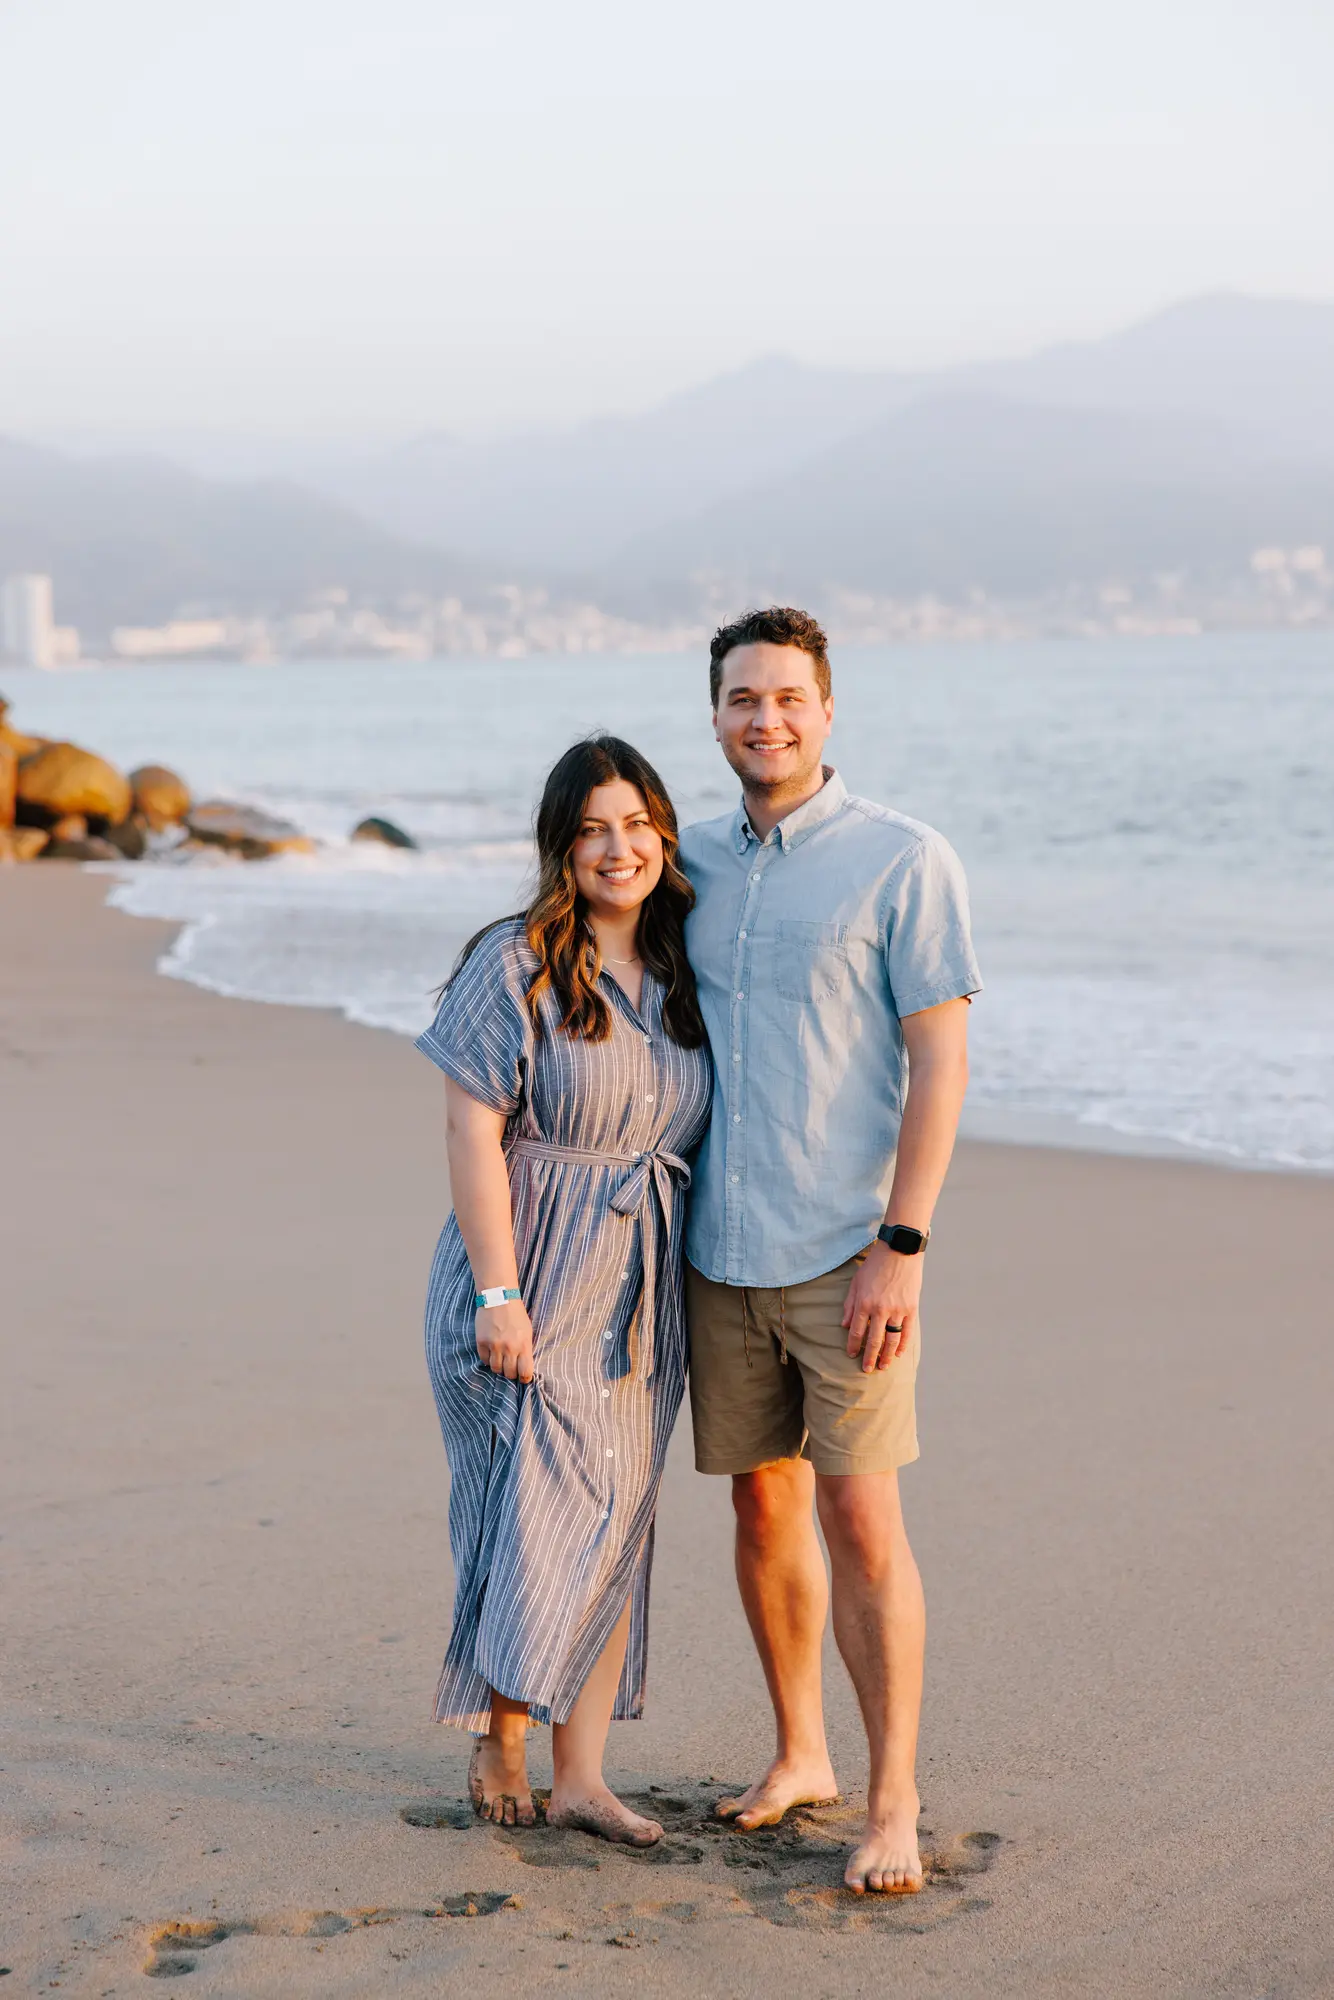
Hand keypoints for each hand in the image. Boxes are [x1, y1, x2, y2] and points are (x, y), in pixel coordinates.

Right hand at [475, 1300, 534, 1381]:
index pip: (525, 1372)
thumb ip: (525, 1349)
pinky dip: (488, 1359)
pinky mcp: (482, 1342)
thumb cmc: (515, 1314)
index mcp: (524, 1344)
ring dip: (498, 1367)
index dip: (524, 1378)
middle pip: (509, 1373)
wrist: (499, 1298)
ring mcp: (494, 1345)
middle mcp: (509, 1347)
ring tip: (500, 1360)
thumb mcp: (527, 1331)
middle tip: (510, 1368)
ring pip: (496, 1369)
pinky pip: (484, 1360)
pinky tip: (491, 1353)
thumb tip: (523, 1367)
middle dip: (511, 1373)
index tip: (523, 1378)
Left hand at [841, 1242, 922, 1373]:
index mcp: (864, 1303)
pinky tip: (898, 1354)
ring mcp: (897, 1310)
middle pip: (874, 1340)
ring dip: (886, 1356)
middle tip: (867, 1370)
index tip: (852, 1355)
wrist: (899, 1251)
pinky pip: (907, 1332)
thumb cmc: (875, 1265)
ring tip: (883, 1366)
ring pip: (892, 1340)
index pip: (857, 1332)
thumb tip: (845, 1326)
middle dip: (869, 1357)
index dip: (853, 1346)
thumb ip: (850, 1305)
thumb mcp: (856, 1282)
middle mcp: (880, 1309)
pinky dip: (903, 1345)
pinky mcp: (911, 1308)